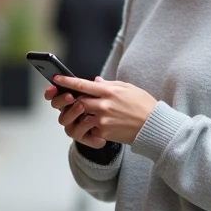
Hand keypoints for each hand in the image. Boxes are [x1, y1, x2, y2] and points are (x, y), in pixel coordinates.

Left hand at [44, 76, 158, 146]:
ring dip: (81, 113)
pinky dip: (91, 125)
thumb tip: (94, 81)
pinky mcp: (104, 133)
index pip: (82, 85)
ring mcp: (103, 120)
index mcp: (109, 91)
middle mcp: (104, 105)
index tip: (56, 78)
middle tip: (71, 98)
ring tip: (88, 112)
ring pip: (82, 115)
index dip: (67, 81)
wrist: (154, 126)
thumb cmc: (142, 104)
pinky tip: (99, 123)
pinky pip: (90, 128)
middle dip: (72, 100)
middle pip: (78, 101)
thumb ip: (109, 84)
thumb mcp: (128, 88)